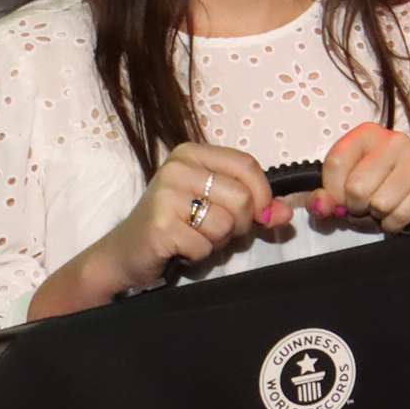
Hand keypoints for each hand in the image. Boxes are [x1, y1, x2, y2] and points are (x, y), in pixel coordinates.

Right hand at [87, 143, 282, 298]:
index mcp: (192, 153)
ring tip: (193, 237)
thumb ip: (254, 205)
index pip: (248, 165)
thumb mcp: (215, 206)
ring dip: (217, 241)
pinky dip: (198, 254)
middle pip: (242, 197)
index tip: (260, 214)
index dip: (263, 194)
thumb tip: (286, 213)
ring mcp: (165, 195)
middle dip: (239, 224)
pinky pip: (205, 245)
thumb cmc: (173, 226)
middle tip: (215, 231)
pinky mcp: (160, 225)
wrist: (123, 255)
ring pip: (226, 223)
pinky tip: (179, 248)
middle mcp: (177, 168)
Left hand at [317, 122, 409, 231]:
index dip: (333, 190)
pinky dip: (394, 223)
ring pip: (380, 203)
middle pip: (357, 187)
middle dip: (357, 206)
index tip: (341, 196)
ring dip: (378, 216)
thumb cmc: (376, 191)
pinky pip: (401, 213)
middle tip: (367, 204)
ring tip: (384, 207)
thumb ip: (322, 198)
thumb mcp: (341, 191)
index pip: (335, 162)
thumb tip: (321, 205)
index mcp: (368, 134)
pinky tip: (399, 213)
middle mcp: (395, 140)